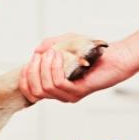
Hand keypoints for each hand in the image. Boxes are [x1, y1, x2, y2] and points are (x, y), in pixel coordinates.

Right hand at [19, 37, 135, 103]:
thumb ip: (48, 46)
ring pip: (46, 87)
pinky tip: (58, 56)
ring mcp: (69, 95)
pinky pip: (58, 83)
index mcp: (55, 87)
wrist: (114, 57)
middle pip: (35, 91)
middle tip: (41, 55)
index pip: (31, 93)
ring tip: (52, 53)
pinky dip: (54, 68)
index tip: (28, 63)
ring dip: (45, 67)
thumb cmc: (91, 52)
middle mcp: (61, 94)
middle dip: (33, 71)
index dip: (25, 79)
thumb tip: (35, 52)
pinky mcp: (78, 92)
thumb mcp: (64, 44)